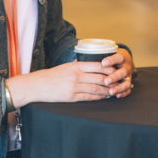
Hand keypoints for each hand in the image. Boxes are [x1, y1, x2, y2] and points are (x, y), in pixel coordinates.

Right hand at [6, 48, 133, 105]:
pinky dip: (98, 97)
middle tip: (120, 81)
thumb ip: (77, 64)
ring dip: (107, 90)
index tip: (116, 70)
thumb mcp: (65, 66)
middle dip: (112, 80)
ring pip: (96, 88)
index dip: (110, 68)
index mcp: (76, 66)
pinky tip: (104, 97)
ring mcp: (74, 87)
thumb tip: (87, 60)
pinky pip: (88, 97)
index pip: (98, 65)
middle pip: (100, 77)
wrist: (36, 86)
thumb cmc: (50, 76)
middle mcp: (76, 75)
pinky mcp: (71, 97)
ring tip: (115, 90)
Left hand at [101, 49, 134, 98]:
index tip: (103, 63)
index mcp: (122, 57)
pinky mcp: (128, 83)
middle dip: (114, 77)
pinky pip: (128, 90)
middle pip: (123, 72)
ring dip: (119, 88)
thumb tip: (83, 57)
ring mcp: (128, 76)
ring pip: (127, 82)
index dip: (112, 60)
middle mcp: (126, 67)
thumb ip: (100, 56)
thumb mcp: (109, 53)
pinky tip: (117, 95)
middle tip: (106, 81)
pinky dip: (123, 93)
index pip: (118, 57)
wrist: (124, 60)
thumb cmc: (113, 57)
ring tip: (111, 91)